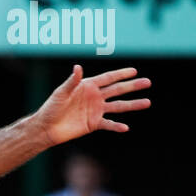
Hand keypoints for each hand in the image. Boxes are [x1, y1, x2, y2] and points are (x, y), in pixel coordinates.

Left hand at [36, 65, 150, 145]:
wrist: (47, 128)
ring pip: (118, 106)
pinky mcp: (93, 123)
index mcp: (89, 86)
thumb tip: (78, 67)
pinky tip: (126, 127)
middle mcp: (95, 97)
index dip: (121, 74)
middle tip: (147, 82)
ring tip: (147, 102)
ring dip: (132, 104)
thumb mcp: (61, 92)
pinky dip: (116, 126)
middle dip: (133, 86)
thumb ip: (72, 81)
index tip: (135, 71)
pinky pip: (108, 124)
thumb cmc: (51, 107)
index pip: (108, 78)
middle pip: (118, 90)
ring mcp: (96, 110)